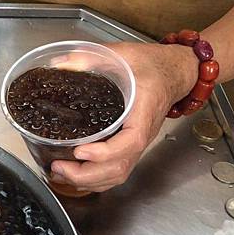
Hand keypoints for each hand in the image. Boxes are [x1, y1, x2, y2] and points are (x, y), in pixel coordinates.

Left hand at [50, 42, 197, 191]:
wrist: (174, 72)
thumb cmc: (152, 65)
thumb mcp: (123, 53)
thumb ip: (92, 58)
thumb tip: (61, 65)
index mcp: (144, 111)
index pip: (130, 141)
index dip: (105, 152)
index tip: (80, 149)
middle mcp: (142, 133)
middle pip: (120, 167)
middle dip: (87, 174)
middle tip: (59, 166)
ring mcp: (137, 144)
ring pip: (118, 174)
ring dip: (88, 181)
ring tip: (60, 174)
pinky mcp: (130, 147)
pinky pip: (117, 172)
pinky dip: (96, 180)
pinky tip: (74, 176)